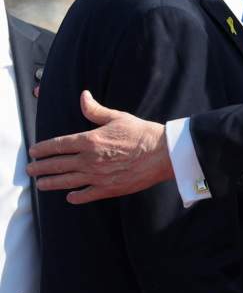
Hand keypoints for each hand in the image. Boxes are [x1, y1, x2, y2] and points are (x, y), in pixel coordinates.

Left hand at [26, 90, 173, 203]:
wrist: (161, 153)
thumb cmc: (142, 133)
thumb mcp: (117, 117)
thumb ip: (95, 110)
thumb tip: (83, 96)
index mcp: (89, 140)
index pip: (58, 145)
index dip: (43, 149)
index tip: (33, 152)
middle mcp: (89, 160)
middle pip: (57, 165)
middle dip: (41, 167)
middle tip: (30, 169)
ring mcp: (97, 176)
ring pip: (66, 182)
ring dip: (50, 183)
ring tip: (40, 184)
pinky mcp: (108, 189)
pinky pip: (85, 195)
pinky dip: (75, 196)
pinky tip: (70, 196)